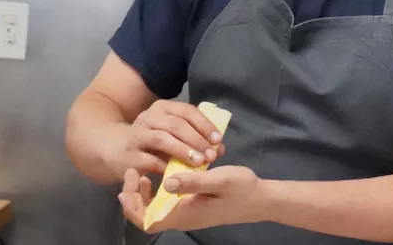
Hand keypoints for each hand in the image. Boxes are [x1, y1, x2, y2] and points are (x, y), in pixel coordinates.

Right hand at [107, 100, 225, 178]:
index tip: (218, 140)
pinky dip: (167, 167)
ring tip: (199, 162)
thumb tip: (219, 149)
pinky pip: (150, 160)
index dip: (205, 125)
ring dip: (184, 151)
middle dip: (197, 140)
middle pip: (176, 124)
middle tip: (212, 155)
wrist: (116, 150)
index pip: (187, 111)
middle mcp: (148, 117)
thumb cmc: (153, 143)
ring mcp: (137, 135)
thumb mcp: (173, 135)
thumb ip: (195, 139)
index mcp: (162, 107)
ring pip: (163, 139)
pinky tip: (179, 174)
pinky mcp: (130, 155)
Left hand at [118, 166, 269, 232]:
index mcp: (185, 215)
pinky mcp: (192, 207)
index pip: (147, 221)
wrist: (261, 200)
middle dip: (134, 196)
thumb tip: (165, 183)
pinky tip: (163, 175)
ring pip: (154, 211)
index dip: (133, 205)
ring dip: (144, 194)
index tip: (131, 181)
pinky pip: (166, 205)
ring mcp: (187, 214)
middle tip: (133, 172)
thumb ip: (192, 182)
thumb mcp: (219, 180)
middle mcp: (182, 218)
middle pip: (146, 217)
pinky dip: (158, 192)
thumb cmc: (242, 189)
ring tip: (143, 173)